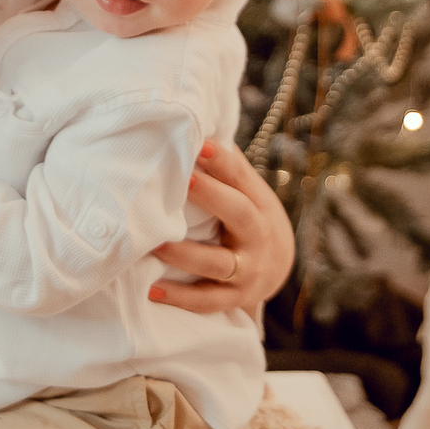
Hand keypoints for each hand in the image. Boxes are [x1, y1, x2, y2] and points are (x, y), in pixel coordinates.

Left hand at [148, 140, 294, 314]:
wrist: (278, 266)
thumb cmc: (248, 216)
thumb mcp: (247, 192)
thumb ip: (225, 167)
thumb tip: (196, 127)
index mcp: (259, 204)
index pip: (243, 178)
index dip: (223, 161)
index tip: (200, 144)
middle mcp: (257, 237)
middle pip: (239, 215)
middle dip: (212, 197)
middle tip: (183, 180)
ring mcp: (247, 270)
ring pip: (218, 263)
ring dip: (185, 253)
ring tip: (154, 243)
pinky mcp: (235, 298)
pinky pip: (207, 301)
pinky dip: (180, 298)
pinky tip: (152, 290)